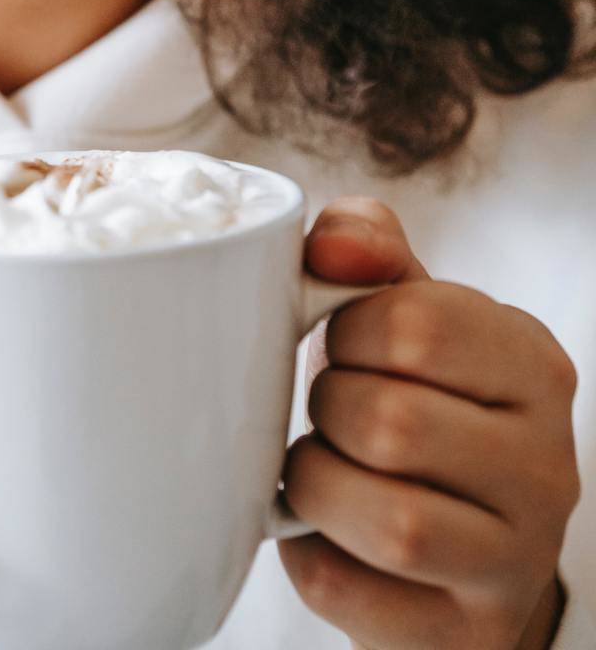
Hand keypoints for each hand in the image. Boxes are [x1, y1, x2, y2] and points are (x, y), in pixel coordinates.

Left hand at [278, 198, 579, 649]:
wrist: (450, 548)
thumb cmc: (410, 401)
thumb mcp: (401, 312)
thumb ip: (366, 247)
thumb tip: (332, 244)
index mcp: (532, 364)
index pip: (421, 322)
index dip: (350, 329)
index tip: (345, 345)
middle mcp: (547, 466)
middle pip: (393, 423)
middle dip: (327, 412)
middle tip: (330, 415)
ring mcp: (517, 560)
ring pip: (390, 522)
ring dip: (317, 485)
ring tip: (319, 470)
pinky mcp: (466, 634)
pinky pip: (350, 591)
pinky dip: (308, 556)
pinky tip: (321, 533)